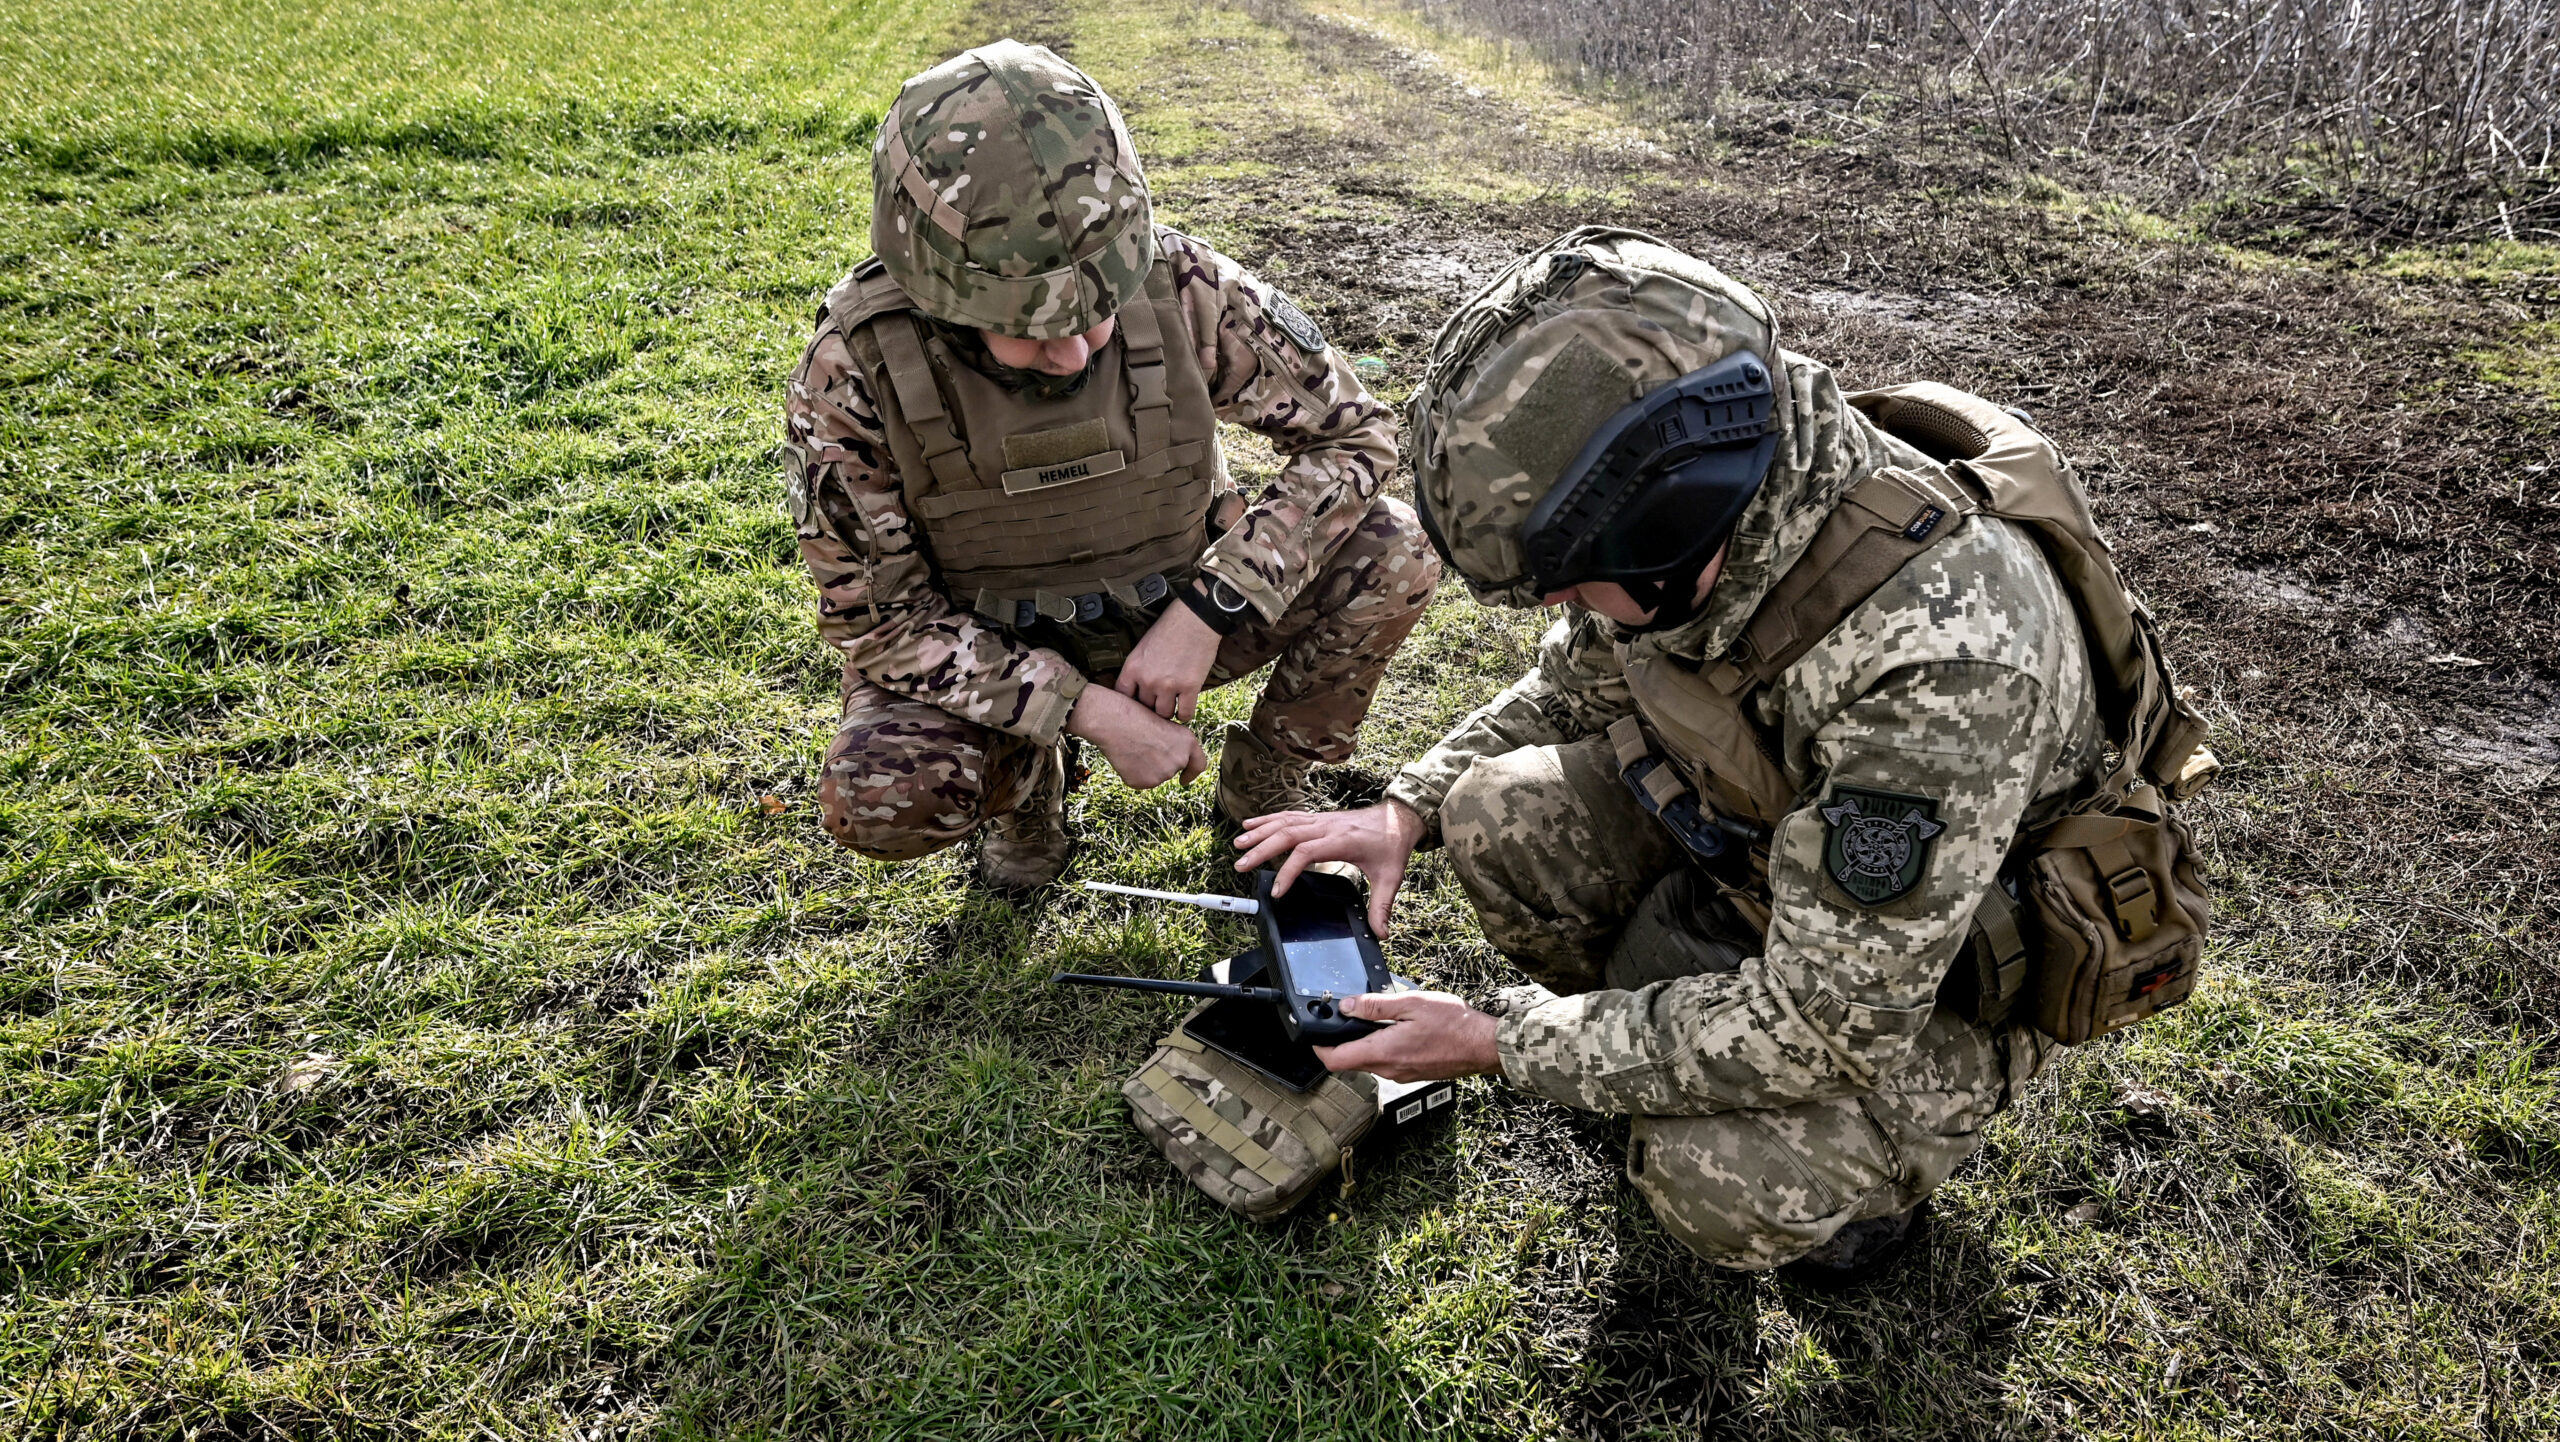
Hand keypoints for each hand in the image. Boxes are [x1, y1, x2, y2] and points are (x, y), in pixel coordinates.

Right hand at [1067, 686, 1208, 790]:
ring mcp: (1163, 774)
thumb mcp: (1163, 723)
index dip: (1191, 774)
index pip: (1199, 765)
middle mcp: (1180, 760)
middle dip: (1159, 764)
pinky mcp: (1146, 782)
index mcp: (1188, 742)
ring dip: (1144, 767)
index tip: (1184, 780)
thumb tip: (1168, 759)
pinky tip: (1126, 757)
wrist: (1113, 721)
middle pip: (1171, 770)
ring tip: (1133, 748)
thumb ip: (1172, 744)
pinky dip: (1131, 773)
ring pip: (1154, 776)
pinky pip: (1139, 781)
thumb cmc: (1135, 715)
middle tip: (1143, 748)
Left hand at [1115, 601, 1223, 721]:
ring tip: (1172, 706)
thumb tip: (1137, 689)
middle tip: (1159, 704)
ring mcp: (1168, 685)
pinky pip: (1184, 714)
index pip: (1123, 696)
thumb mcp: (1143, 646)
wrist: (1195, 619)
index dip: (1131, 702)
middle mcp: (1148, 679)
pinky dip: (1184, 715)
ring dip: (1168, 711)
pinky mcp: (1190, 687)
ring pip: (1164, 713)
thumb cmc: (1170, 628)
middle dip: (1152, 706)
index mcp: (1133, 667)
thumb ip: (1138, 669)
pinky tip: (1184, 709)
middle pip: (1145, 707)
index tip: (1138, 703)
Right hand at [1232, 800, 1425, 934]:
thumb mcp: (1391, 877)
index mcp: (1341, 840)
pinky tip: (1251, 824)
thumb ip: (1382, 906)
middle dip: (1261, 849)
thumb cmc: (1392, 844)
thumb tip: (1380, 933)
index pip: (1306, 852)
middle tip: (1241, 864)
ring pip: (1284, 823)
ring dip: (1259, 832)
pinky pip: (1288, 817)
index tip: (1277, 891)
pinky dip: (1267, 820)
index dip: (1288, 870)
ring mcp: (1321, 821)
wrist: (1399, 818)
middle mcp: (1327, 827)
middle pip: (1287, 834)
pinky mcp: (1318, 819)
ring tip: (1239, 844)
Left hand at [1313, 990, 1500, 1082]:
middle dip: (1340, 1042)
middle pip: (1349, 1062)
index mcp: (1383, 1052)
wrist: (1484, 1046)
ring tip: (1371, 1020)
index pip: (1335, 1060)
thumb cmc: (1454, 1024)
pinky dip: (1381, 1048)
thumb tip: (1347, 1006)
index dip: (1319, 1047)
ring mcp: (1401, 1074)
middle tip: (1343, 1018)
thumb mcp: (1411, 1004)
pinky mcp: (1412, 1073)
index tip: (1314, 1032)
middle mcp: (1389, 1069)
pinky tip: (1394, 1030)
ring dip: (1362, 1044)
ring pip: (1368, 1062)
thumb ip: (1375, 1006)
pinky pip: (1386, 1063)